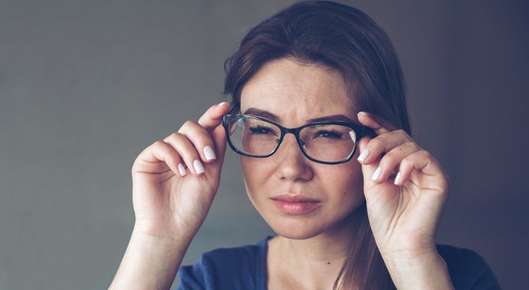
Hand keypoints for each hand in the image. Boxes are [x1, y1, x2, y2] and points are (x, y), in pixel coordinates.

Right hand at [130, 101, 230, 240]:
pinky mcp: (147, 160)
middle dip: (202, 138)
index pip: (204, 129)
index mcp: (196, 153)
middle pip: (190, 127)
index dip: (213, 116)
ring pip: (177, 136)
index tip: (224, 106)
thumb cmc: (192, 206)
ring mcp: (163, 155)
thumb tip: (220, 125)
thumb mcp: (212, 176)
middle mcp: (179, 151)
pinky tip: (180, 171)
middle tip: (209, 158)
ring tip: (194, 172)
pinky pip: (161, 146)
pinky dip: (173, 156)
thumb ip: (216, 150)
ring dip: (190, 153)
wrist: (172, 227)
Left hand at [356, 111, 448, 257]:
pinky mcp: (438, 178)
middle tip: (365, 158)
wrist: (397, 241)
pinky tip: (397, 181)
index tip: (360, 116)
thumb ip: (370, 159)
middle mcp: (413, 163)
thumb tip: (365, 136)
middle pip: (399, 135)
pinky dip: (407, 165)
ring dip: (389, 158)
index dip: (377, 122)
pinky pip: (424, 157)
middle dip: (379, 142)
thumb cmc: (384, 216)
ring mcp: (426, 169)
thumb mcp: (370, 183)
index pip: (389, 135)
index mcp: (397, 162)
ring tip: (379, 178)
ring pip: (409, 145)